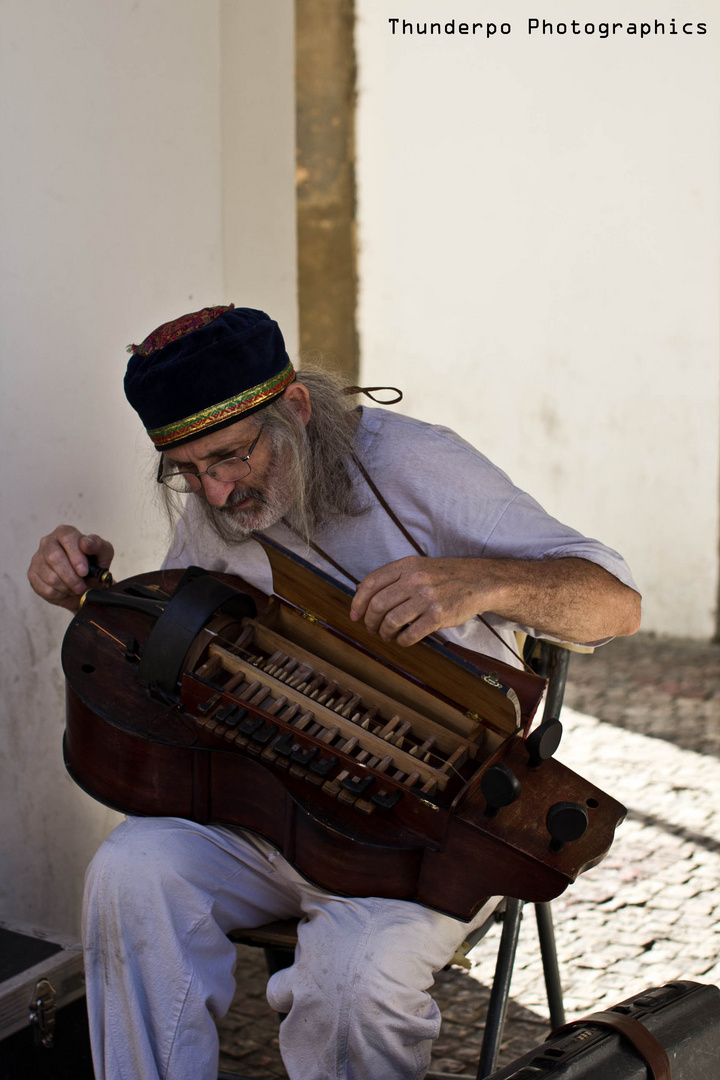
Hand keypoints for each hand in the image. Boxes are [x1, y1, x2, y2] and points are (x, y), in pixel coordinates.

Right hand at [27, 525, 114, 611]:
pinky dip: (60, 594)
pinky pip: (45, 588)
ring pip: (50, 576)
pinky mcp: (33, 574)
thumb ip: (97, 545)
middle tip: (82, 587)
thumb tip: (85, 544)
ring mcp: (38, 558)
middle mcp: (48, 542)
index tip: (84, 571)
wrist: (86, 581)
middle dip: (71, 576)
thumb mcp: (104, 553)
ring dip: (67, 587)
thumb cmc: (94, 563)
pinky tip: (67, 591)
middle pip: (54, 558)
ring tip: (77, 588)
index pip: (67, 538)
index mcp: (65, 532)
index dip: (76, 556)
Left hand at [349, 556, 484, 645]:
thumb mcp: (418, 567)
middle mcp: (414, 580)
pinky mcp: (438, 616)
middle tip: (372, 629)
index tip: (355, 615)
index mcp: (406, 566)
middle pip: (377, 605)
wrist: (478, 581)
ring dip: (384, 633)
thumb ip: (393, 577)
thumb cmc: (444, 576)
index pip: (370, 583)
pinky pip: (410, 634)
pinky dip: (402, 641)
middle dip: (370, 622)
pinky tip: (403, 640)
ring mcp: (427, 598)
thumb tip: (361, 592)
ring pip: (391, 621)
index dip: (358, 602)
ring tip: (387, 636)